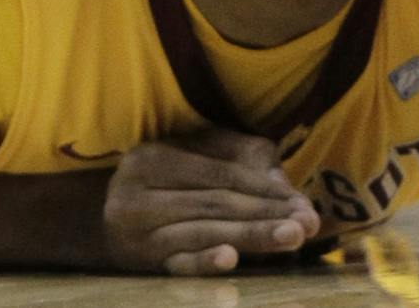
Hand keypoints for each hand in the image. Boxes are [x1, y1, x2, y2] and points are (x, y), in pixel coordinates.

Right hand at [100, 128, 322, 274]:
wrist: (110, 219)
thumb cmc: (170, 179)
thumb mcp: (200, 153)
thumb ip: (243, 157)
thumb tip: (280, 184)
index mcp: (153, 157)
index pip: (223, 173)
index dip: (267, 187)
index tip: (304, 203)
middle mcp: (136, 194)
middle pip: (216, 203)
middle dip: (268, 213)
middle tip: (308, 224)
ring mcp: (135, 233)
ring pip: (203, 232)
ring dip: (252, 236)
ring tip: (291, 238)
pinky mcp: (140, 264)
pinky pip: (175, 264)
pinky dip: (203, 261)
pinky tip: (230, 260)